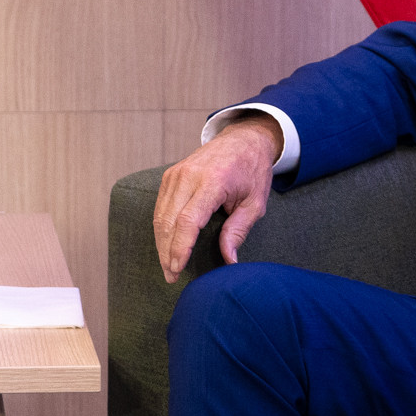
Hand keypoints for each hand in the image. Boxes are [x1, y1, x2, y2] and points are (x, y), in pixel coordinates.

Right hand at [155, 117, 281, 280]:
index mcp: (213, 181)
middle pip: (168, 221)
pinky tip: (166, 245)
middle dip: (167, 252)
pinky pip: (159, 207)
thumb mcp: (256, 203)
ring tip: (168, 266)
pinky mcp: (170, 175)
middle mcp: (189, 176)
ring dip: (161, 244)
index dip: (180, 248)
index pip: (188, 220)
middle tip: (171, 276)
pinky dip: (160, 229)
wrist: (243, 139)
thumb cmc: (252, 171)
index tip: (177, 269)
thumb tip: (229, 260)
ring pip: (159, 216)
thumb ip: (239, 230)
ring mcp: (176, 174)